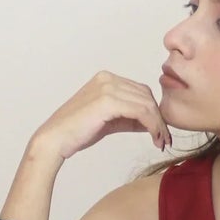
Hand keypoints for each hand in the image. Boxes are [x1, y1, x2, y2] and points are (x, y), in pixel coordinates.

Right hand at [32, 71, 173, 162]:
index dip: (154, 111)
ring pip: (146, 104)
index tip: (161, 132)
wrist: (55, 139)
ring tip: (160, 142)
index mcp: (106, 79)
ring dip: (158, 124)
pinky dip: (152, 125)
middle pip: (146, 95)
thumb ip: (129, 117)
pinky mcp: (108, 101)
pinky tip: (154, 138)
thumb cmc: (77, 132)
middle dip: (159, 118)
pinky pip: (141, 111)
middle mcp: (108, 78)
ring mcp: (107, 87)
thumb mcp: (109, 121)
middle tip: (164, 139)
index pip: (140, 91)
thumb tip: (152, 122)